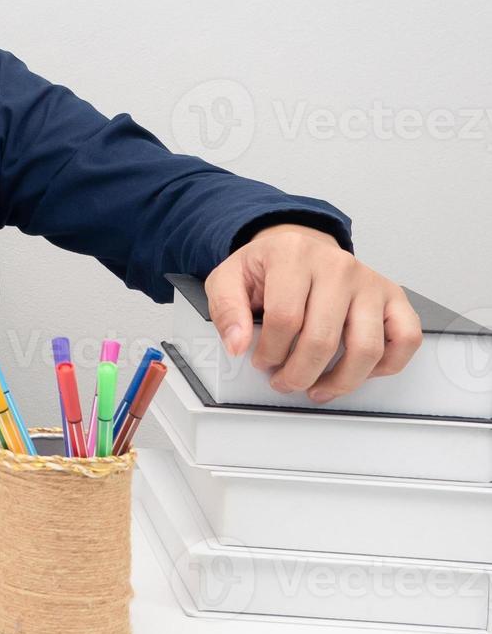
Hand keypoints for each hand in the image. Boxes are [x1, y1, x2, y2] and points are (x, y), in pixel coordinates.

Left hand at [203, 223, 421, 401]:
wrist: (296, 246)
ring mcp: (369, 281)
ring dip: (341, 380)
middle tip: (285, 382)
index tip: (260, 362)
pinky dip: (387, 366)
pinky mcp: (393, 296)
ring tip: (318, 387)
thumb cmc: (267, 266)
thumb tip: (238, 345)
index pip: (285, 319)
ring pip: (367, 348)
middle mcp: (337, 265)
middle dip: (299, 373)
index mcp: (293, 255)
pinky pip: (406, 339)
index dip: (270, 352)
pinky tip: (360, 371)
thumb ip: (227, 310)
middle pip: (323, 339)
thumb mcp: (228, 278)